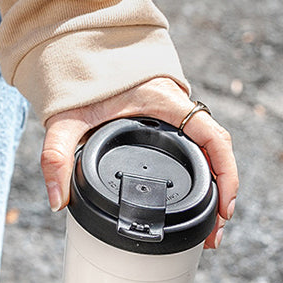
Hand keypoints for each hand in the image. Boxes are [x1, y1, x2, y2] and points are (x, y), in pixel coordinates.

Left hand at [40, 76, 237, 251]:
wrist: (78, 48)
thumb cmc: (78, 79)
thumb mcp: (66, 117)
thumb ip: (56, 155)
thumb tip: (57, 201)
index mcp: (164, 102)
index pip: (213, 137)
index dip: (226, 174)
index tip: (223, 210)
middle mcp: (176, 106)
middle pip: (217, 151)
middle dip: (222, 193)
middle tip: (213, 234)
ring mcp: (174, 112)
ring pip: (209, 149)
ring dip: (215, 184)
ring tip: (209, 226)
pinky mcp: (166, 118)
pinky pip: (196, 144)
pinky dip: (202, 171)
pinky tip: (197, 196)